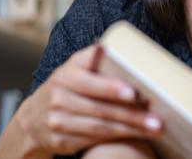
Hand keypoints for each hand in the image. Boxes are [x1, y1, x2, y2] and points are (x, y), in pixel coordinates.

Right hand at [0, 45, 162, 156]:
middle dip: (132, 114)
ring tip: (155, 127)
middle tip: (157, 118)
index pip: (91, 82)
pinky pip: (94, 141)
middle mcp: (59, 98)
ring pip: (101, 128)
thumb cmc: (68, 85)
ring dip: (131, 129)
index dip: (111, 88)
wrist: (34, 116)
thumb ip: (96, 58)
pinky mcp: (61, 142)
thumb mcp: (76, 66)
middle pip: (101, 109)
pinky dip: (119, 139)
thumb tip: (122, 48)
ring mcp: (58, 122)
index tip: (133, 93)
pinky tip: (139, 136)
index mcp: (66, 75)